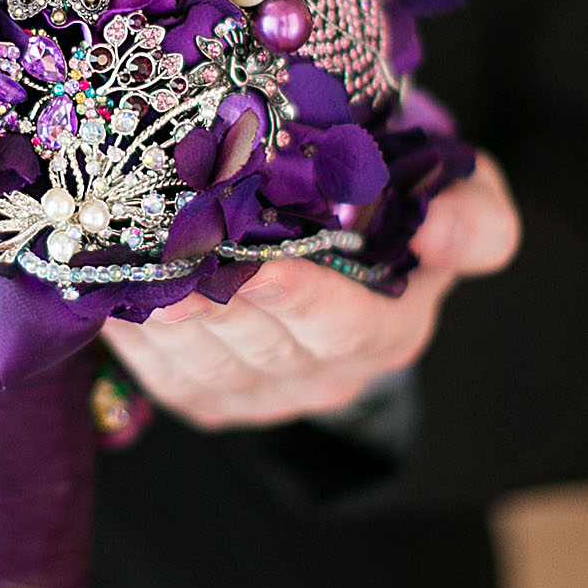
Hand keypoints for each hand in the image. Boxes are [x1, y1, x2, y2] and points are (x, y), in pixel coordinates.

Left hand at [99, 151, 519, 429]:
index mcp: (391, 329)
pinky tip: (113, 289)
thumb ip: (474, 216)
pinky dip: (136, 335)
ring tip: (134, 267)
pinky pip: (167, 376)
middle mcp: (328, 375)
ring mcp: (264, 392)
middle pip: (263, 350)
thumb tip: (441, 234)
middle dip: (215, 303)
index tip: (265, 267)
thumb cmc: (398, 195)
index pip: (347, 331)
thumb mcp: (458, 192)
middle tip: (173, 255)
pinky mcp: (209, 396)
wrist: (342, 218)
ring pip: (207, 366)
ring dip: (166, 318)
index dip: (303, 302)